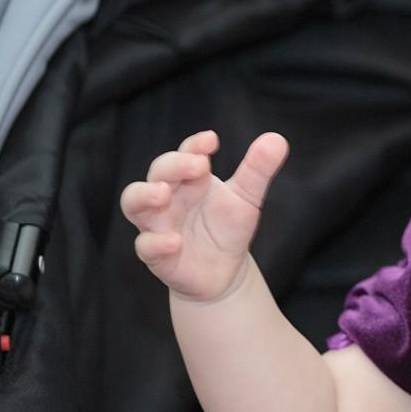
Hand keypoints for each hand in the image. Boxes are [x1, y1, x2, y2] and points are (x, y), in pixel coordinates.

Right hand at [119, 130, 289, 303]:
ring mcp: (158, 224)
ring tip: (163, 194)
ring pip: (133, 203)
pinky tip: (175, 242)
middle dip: (174, 165)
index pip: (185, 153)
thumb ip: (258, 170)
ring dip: (145, 196)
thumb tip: (277, 139)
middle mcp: (168, 197)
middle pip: (157, 172)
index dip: (194, 145)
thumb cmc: (228, 228)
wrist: (224, 272)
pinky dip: (156, 242)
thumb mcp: (247, 197)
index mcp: (189, 179)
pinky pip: (145, 246)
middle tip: (198, 165)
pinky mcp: (156, 254)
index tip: (212, 141)